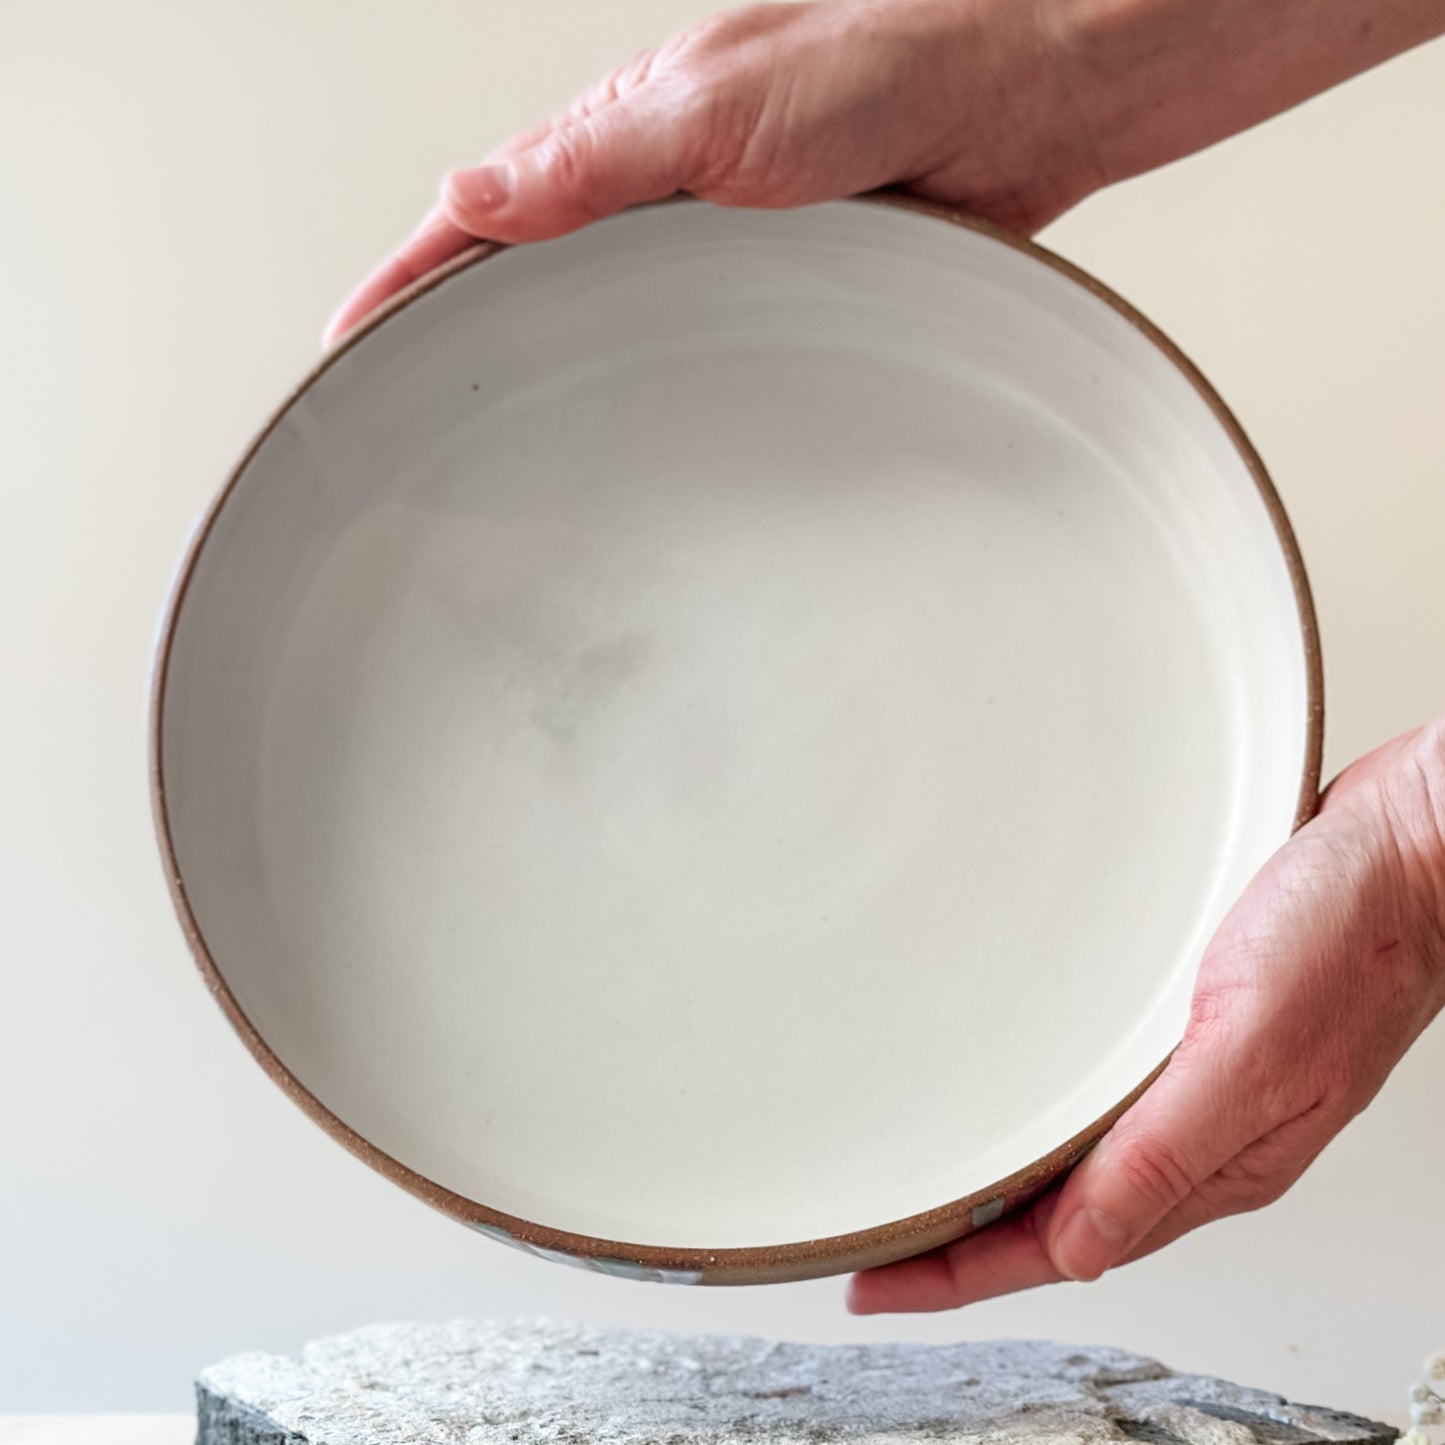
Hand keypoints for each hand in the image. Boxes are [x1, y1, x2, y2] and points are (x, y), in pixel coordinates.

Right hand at [325, 0, 1099, 342]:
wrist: (1023, 96)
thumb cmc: (893, 67)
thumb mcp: (719, 107)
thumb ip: (597, 160)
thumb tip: (473, 197)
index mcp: (624, 136)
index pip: (482, 215)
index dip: (407, 278)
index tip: (346, 341)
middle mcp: (660, 189)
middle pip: (528, 268)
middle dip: (454, 330)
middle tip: (396, 402)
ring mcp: (716, 239)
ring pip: (604, 309)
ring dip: (544, 360)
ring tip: (490, 428)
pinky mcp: (779, 279)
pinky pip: (686, 334)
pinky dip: (642, 372)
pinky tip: (635, 416)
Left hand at [848, 718, 1444, 1312]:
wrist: (1407, 853)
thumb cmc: (1354, 940)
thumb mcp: (1252, 1050)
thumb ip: (1168, 1153)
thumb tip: (1079, 1247)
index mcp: (1216, 1162)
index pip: (1063, 1246)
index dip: (962, 1273)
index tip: (878, 1287)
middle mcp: (1200, 1136)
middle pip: (1057, 1218)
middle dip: (964, 1245)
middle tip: (876, 1252)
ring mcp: (1195, 1086)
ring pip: (1075, 1165)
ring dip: (997, 1188)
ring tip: (923, 1194)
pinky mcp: (1191, 1032)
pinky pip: (1100, 1103)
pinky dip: (1041, 1120)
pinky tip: (1011, 1103)